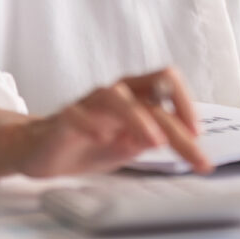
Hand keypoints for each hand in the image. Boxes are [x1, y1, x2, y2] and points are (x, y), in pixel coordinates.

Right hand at [8, 67, 210, 177]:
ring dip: (138, 118)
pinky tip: (102, 137)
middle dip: (176, 127)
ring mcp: (88, 104)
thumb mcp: (130, 145)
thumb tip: (181, 138)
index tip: (198, 134)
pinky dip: (91, 123)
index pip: (166, 84)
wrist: (42, 152)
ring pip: (116, 97)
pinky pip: (76, 114)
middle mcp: (115, 94)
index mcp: (135, 96)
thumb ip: (152, 138)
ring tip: (154, 141)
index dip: (186, 104)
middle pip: (150, 96)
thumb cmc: (89, 143)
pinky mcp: (64, 118)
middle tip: (194, 154)